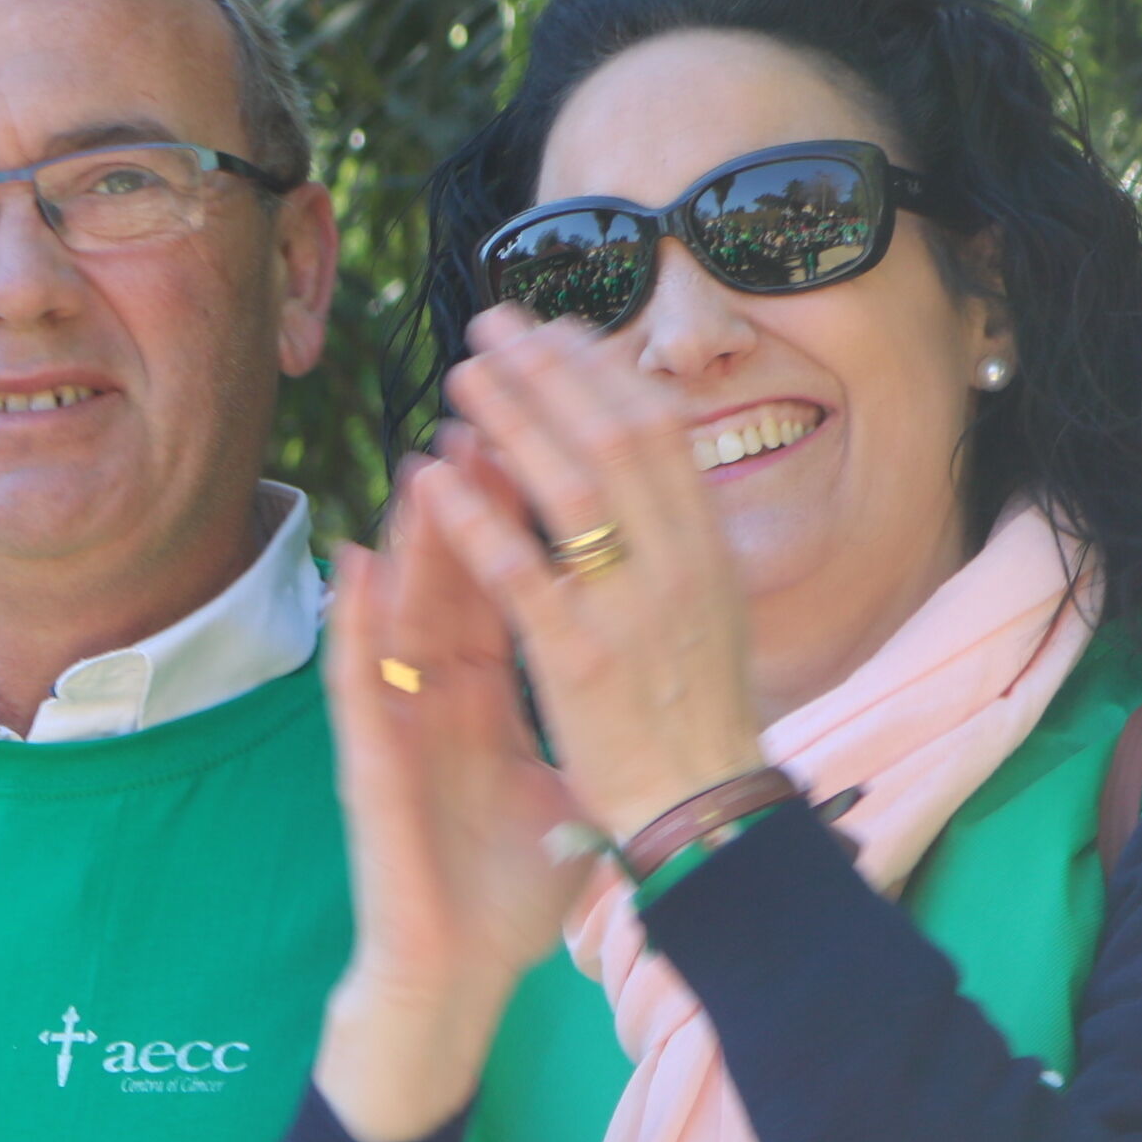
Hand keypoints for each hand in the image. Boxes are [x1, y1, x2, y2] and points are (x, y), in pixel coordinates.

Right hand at [310, 477, 595, 1141]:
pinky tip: (352, 571)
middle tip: (490, 415)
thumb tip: (636, 695)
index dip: (525, 520)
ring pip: (402, 617)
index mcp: (484, 701)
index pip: (508, 591)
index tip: (548, 446)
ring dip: (412, 541)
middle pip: (455, 584)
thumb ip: (578, 737)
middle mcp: (435, 701)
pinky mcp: (369, 767)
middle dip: (473, 500)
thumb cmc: (500, 895)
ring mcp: (398, 729)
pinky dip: (352, 628)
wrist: (448, 976)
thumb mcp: (558, 798)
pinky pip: (359, 686)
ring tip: (425, 462)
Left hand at [413, 309, 771, 840]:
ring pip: (569, 488)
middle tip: (492, 326)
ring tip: (459, 376)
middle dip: (552, 373)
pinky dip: (477, 519)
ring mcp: (631, 610)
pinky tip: (432, 480)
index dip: (605, 375)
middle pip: (614, 438)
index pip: (660, 435)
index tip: (558, 332)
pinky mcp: (580, 660)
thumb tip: (647, 474)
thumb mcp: (708, 615)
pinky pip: (522, 573)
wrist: (707, 815)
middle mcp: (679, 567)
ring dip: (512, 421)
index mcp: (708, 553)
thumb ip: (677, 547)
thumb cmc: (699, 719)